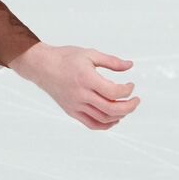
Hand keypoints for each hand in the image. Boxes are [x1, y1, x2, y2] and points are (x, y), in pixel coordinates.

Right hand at [10, 43, 139, 130]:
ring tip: (126, 107)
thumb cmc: (66, 58)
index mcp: (87, 79)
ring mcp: (76, 106)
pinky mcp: (72, 111)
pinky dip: (105, 125)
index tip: (131, 85)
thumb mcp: (90, 54)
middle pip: (111, 109)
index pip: (113, 92)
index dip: (127, 91)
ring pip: (103, 119)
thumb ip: (112, 61)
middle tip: (136, 100)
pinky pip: (91, 124)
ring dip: (119, 116)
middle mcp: (81, 95)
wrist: (42, 67)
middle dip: (129, 107)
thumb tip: (130, 65)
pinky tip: (114, 119)